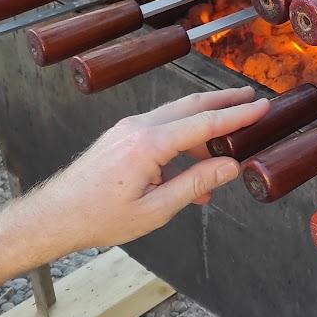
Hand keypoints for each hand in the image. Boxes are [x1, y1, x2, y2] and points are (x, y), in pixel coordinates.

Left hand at [34, 87, 268, 251]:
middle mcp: (140, 126)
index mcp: (149, 144)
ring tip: (230, 133)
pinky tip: (195, 163)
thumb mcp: (154, 210)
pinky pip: (161, 127)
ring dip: (205, 119)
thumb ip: (194, 185)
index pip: (204, 123)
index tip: (262, 107)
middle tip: (252, 98)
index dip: (237, 115)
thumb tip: (229, 167)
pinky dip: (184, 136)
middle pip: (192, 106)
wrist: (54, 214)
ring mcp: (129, 127)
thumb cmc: (99, 217)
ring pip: (177, 114)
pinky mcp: (123, 134)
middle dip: (225, 101)